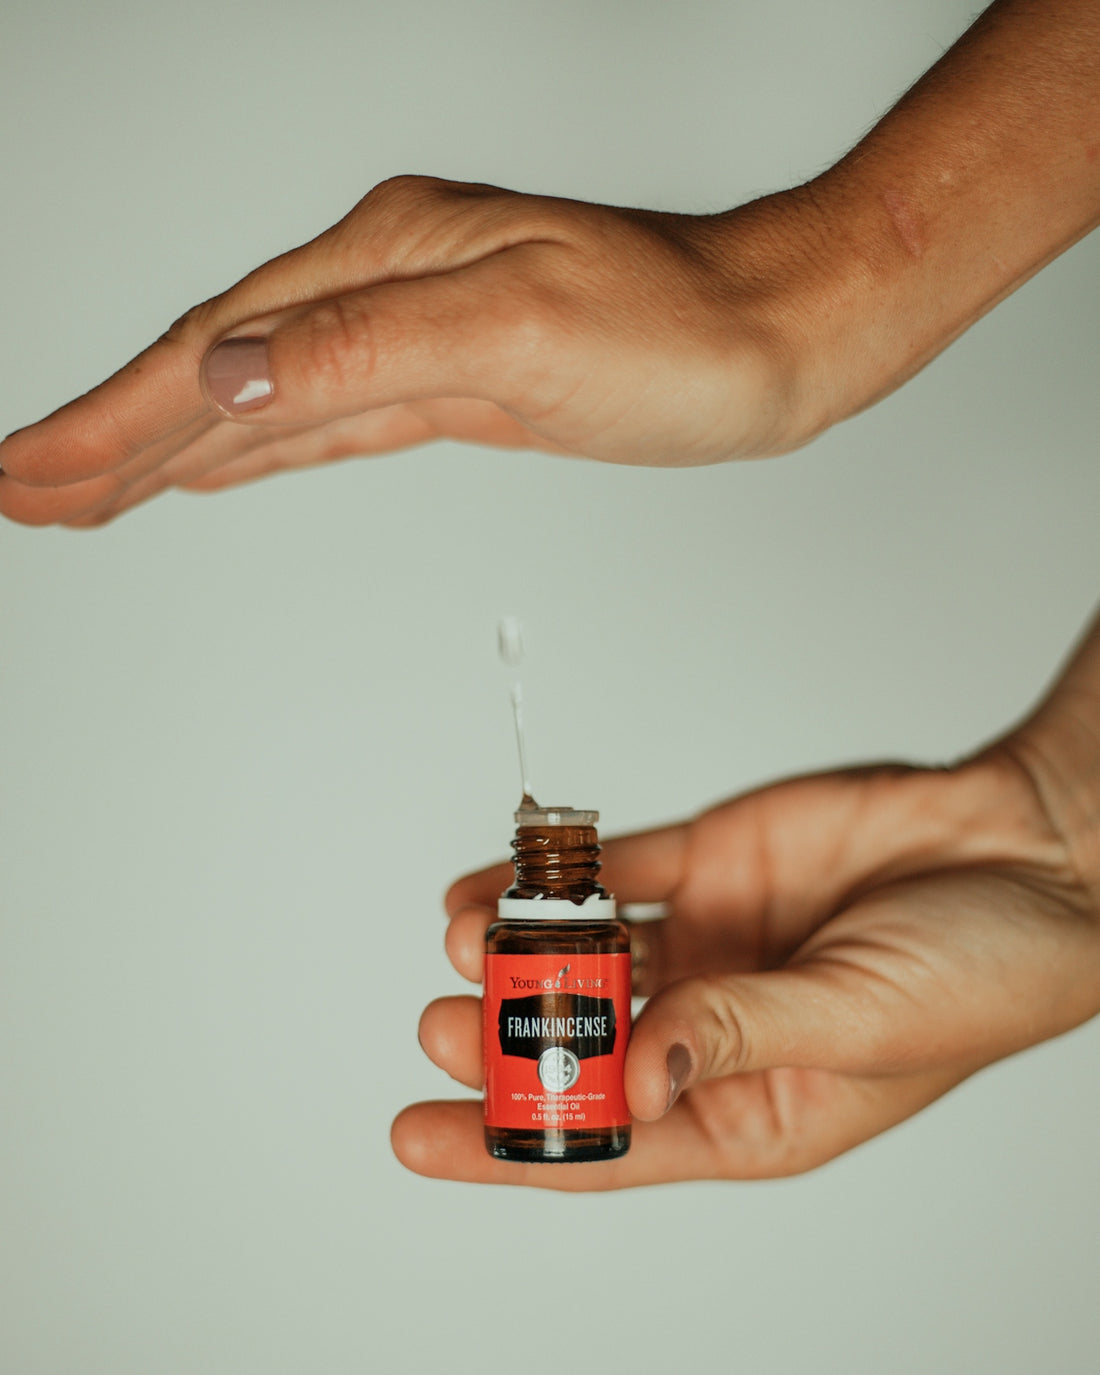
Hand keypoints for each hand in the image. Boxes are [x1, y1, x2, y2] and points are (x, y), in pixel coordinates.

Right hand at [0, 178, 833, 527]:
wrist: (772, 340)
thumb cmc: (682, 328)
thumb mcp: (520, 329)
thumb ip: (364, 347)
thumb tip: (225, 374)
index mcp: (386, 259)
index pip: (214, 351)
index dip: (115, 420)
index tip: (34, 472)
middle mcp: (386, 286)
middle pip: (213, 371)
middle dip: (111, 438)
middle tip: (24, 490)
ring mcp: (413, 333)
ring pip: (259, 402)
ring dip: (165, 447)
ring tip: (87, 487)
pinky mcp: (448, 382)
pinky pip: (323, 422)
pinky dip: (254, 449)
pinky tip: (215, 465)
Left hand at [393, 669, 1099, 1188]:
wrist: (1027, 852)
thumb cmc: (979, 972)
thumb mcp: (858, 1026)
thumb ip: (738, 1036)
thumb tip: (632, 1076)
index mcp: (752, 1106)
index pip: (609, 1141)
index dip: (508, 1145)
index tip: (417, 1134)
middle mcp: (713, 1028)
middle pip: (579, 1045)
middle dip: (502, 1042)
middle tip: (440, 1026)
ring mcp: (705, 943)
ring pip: (583, 956)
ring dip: (517, 953)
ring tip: (464, 944)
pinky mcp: (706, 866)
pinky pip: (609, 876)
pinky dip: (551, 880)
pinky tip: (492, 886)